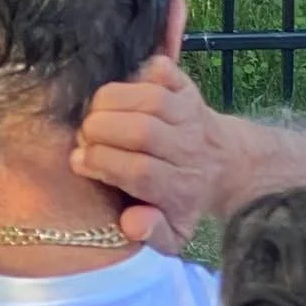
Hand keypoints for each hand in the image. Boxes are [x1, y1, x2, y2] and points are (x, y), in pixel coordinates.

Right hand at [70, 55, 224, 252]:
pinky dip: (139, 71)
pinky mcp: (188, 88)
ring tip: (93, 112)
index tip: (80, 161)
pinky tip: (124, 88)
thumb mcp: (174, 233)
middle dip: (100, 130)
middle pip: (141, 131)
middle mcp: (188, 148)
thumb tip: (129, 222)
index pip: (139, 172)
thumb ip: (151, 234)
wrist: (225, 164)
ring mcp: (190, 114)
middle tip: (84, 135)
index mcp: (181, 188)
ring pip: (148, 98)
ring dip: (109, 101)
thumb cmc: (184, 197)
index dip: (102, 162)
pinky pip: (163, 70)